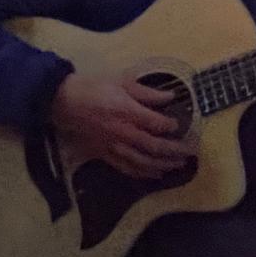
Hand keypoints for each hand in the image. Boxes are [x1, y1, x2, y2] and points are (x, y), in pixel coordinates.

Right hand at [48, 72, 189, 178]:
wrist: (65, 102)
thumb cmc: (94, 87)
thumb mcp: (122, 81)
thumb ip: (147, 92)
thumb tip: (169, 96)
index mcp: (128, 112)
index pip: (157, 124)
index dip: (172, 127)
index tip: (180, 125)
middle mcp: (124, 132)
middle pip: (154, 147)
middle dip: (175, 151)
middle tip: (190, 151)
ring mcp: (114, 146)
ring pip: (143, 162)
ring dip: (163, 165)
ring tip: (178, 165)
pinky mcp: (105, 154)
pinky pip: (127, 168)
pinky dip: (143, 173)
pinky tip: (155, 174)